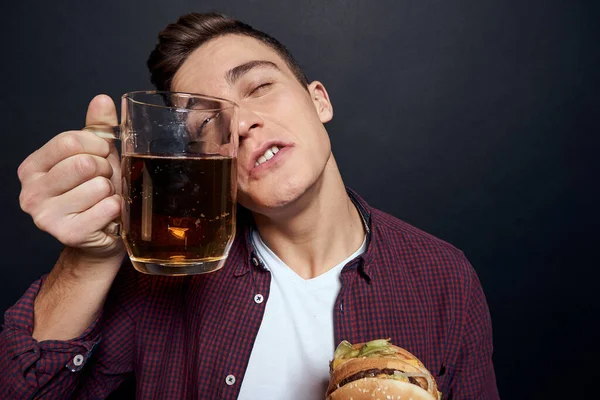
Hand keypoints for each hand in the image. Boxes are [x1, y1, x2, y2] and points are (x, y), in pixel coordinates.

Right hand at [18, 95, 124, 259]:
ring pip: (98, 186)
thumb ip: (97, 128)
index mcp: (33, 168)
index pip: (69, 141)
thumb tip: (102, 100)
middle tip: (104, 183)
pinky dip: (117, 208)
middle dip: (105, 170)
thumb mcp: (95, 155)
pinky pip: (107, 208)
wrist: (102, 235)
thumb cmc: (96, 192)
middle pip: (83, 164)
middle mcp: (31, 192)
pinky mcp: (67, 234)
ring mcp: (45, 216)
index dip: (97, 146)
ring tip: (104, 200)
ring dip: (112, 192)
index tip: (102, 156)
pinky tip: (109, 215)